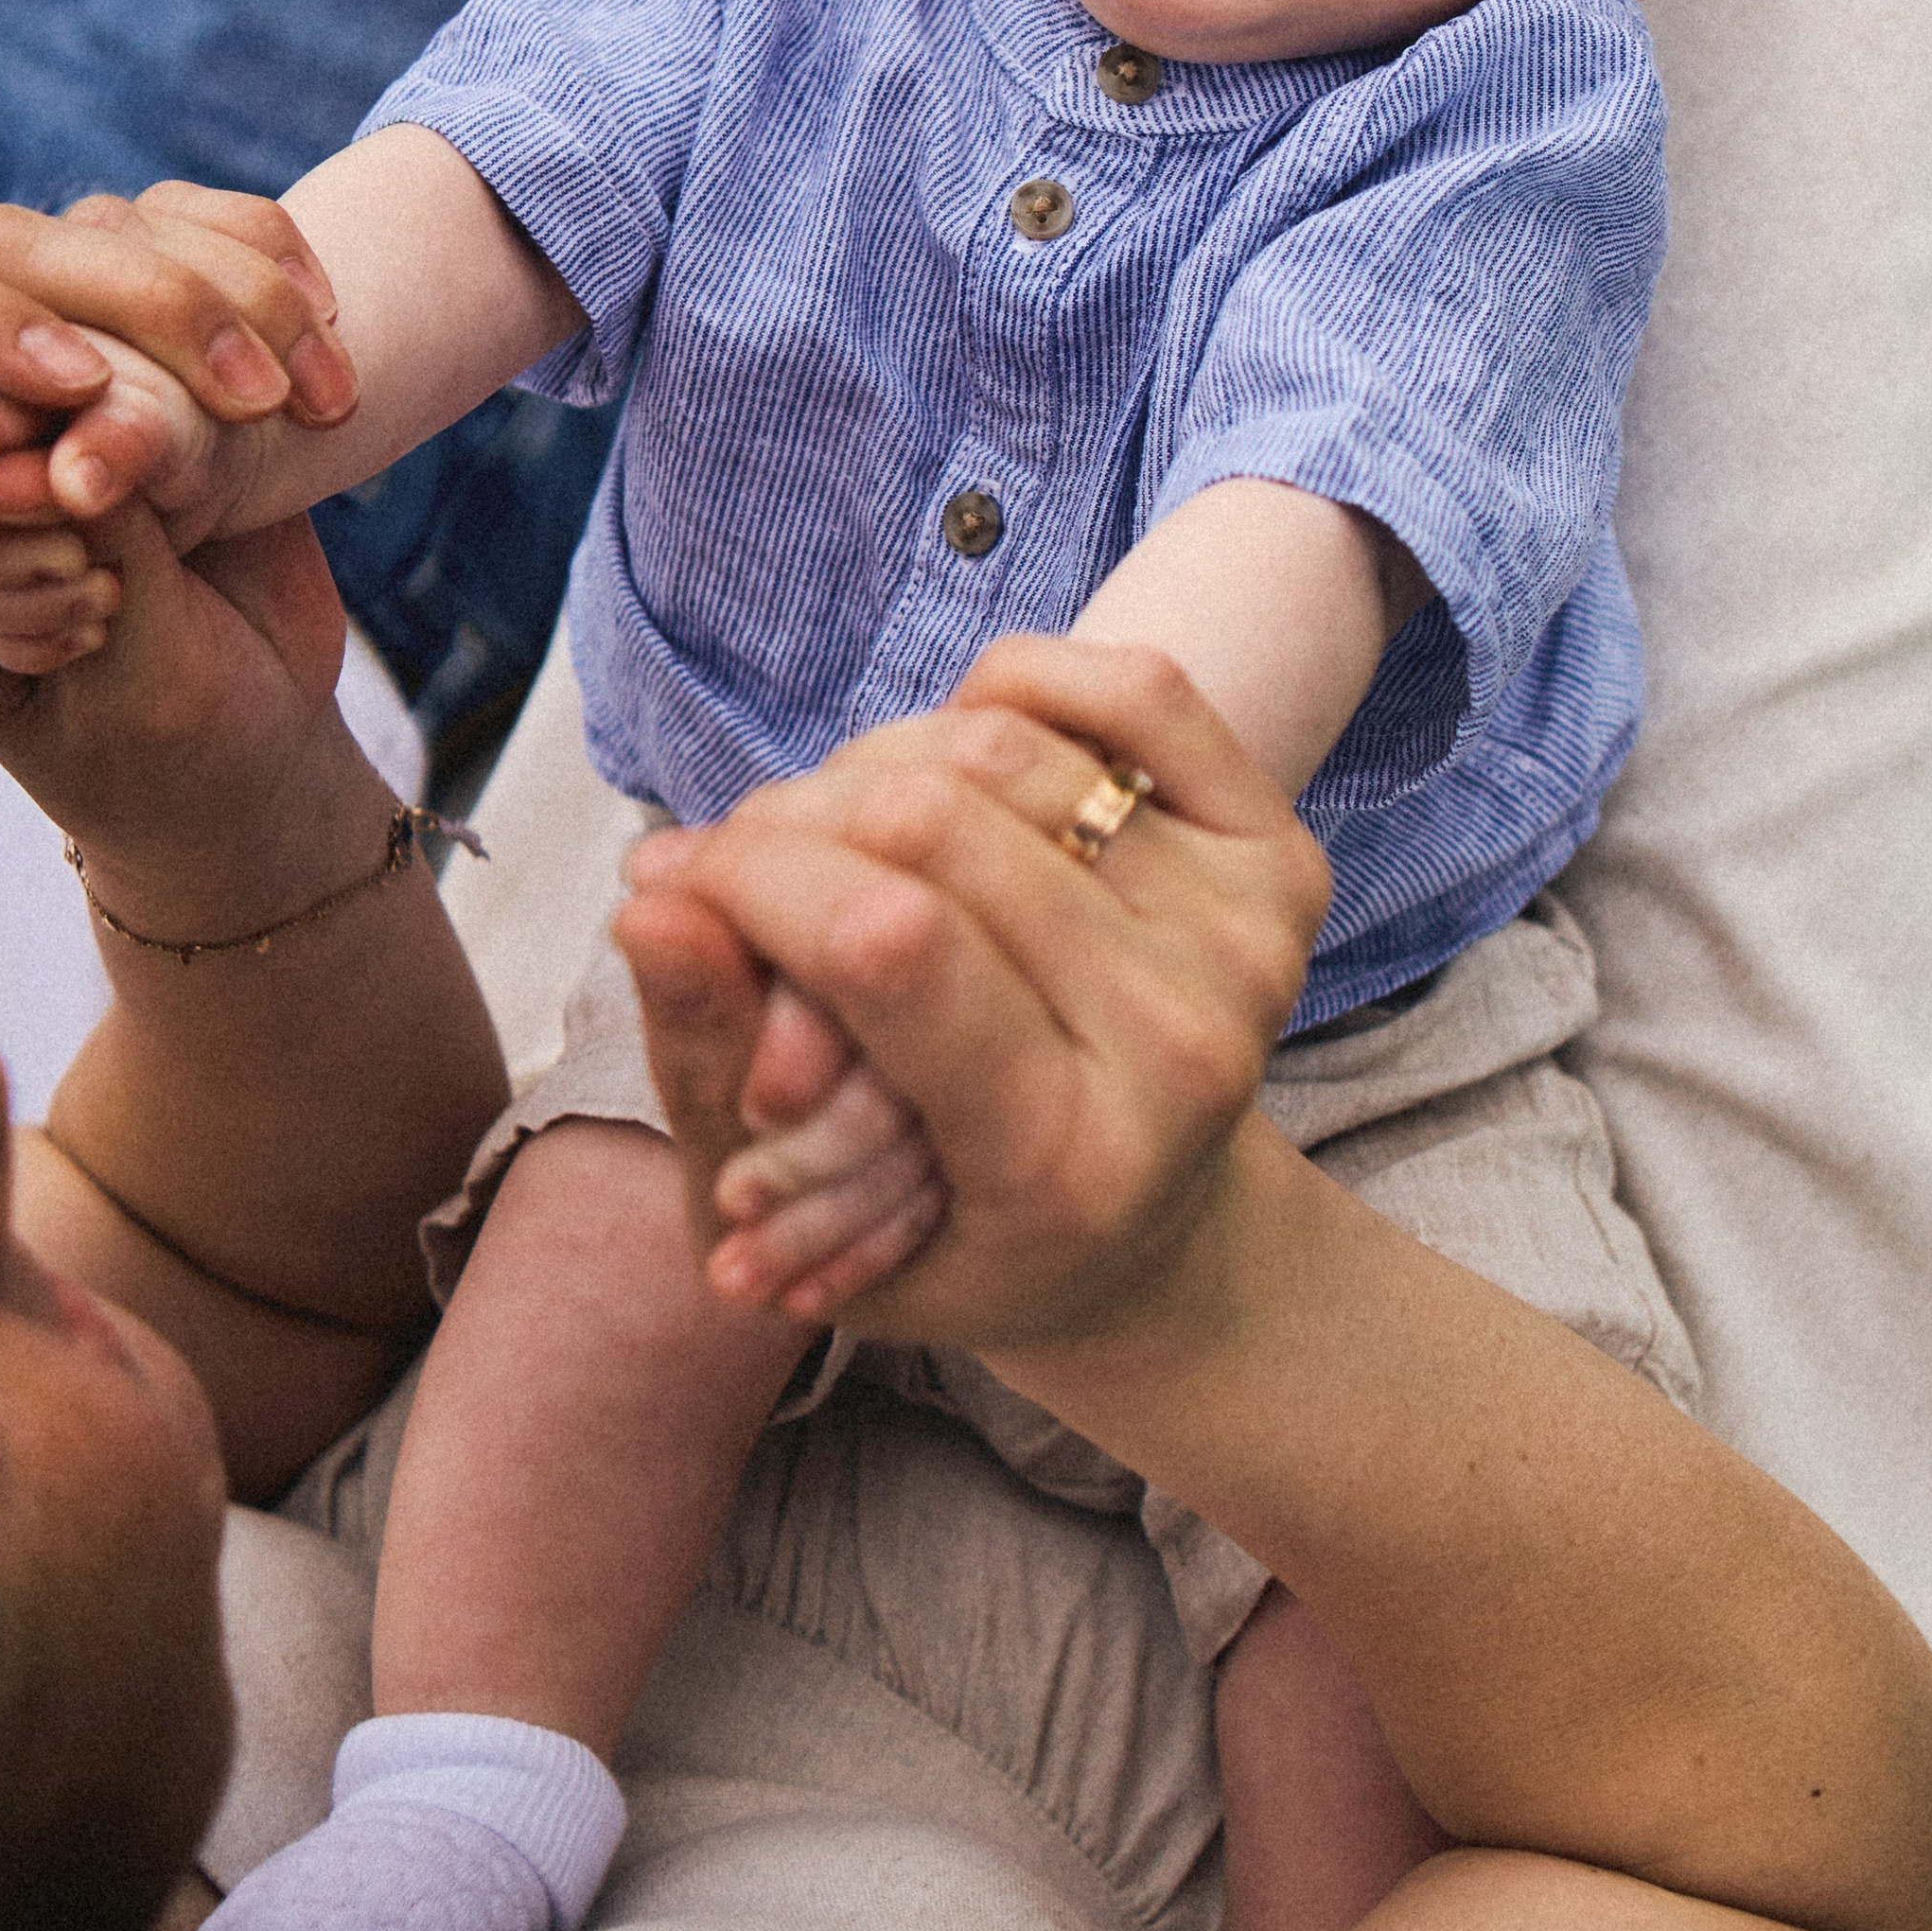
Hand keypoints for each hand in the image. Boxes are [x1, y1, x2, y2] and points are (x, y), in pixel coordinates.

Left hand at [0, 273, 358, 870]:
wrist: (258, 755)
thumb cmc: (166, 751)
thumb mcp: (133, 682)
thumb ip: (100, 558)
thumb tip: (71, 442)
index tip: (83, 381)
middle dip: (139, 311)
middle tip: (253, 401)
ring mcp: (75, 378)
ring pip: (112, 235)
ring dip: (228, 309)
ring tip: (313, 408)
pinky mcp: (170, 355)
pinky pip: (207, 241)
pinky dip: (279, 287)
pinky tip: (329, 379)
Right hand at [615, 638, 1327, 1356]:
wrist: (1148, 1244)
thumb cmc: (946, 1237)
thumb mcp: (785, 1218)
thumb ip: (707, 1060)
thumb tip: (648, 899)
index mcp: (1061, 1164)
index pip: (888, 941)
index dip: (753, 876)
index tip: (674, 879)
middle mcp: (1182, 1049)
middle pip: (936, 824)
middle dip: (791, 818)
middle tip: (739, 861)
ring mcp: (1247, 946)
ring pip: (1008, 748)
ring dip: (878, 761)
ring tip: (834, 832)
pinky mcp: (1283, 866)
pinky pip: (1135, 689)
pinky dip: (1015, 686)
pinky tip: (952, 749)